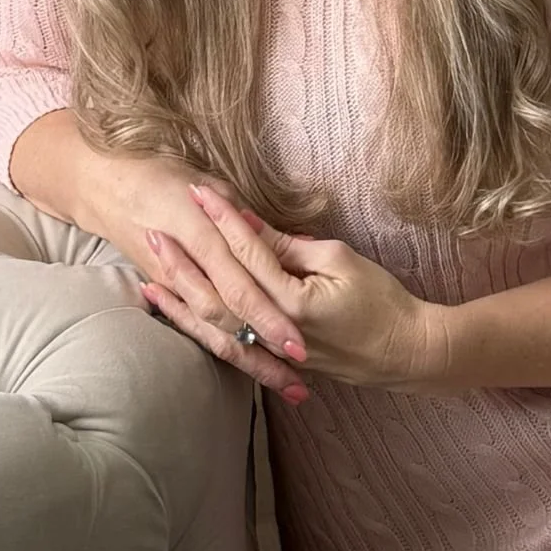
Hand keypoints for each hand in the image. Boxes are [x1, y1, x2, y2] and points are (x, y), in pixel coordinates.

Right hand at [77, 150, 311, 404]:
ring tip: (289, 385)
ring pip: (215, 331)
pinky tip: (250, 366)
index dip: (270, 316)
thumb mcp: (215, 185)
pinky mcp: (165, 292)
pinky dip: (223, 346)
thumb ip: (249, 219)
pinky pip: (197, 327)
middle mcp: (187, 269)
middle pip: (231, 317)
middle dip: (265, 348)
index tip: (300, 341)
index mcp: (202, 237)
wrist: (106, 184)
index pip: (241, 286)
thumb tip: (301, 244)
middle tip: (302, 377)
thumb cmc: (165, 175)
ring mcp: (172, 285)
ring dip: (251, 361)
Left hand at [142, 182, 438, 392]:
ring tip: (146, 279)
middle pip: (217, 292)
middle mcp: (274, 329)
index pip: (247, 253)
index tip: (197, 192)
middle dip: (183, 261)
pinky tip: (178, 317)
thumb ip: (291, 247)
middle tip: (152, 230)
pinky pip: (227, 345)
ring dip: (179, 301)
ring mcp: (272, 349)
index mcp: (292, 301)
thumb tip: (251, 226)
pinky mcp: (273, 359)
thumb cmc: (380, 301)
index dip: (222, 220)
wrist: (404, 352)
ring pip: (213, 326)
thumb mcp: (340, 260)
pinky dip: (199, 330)